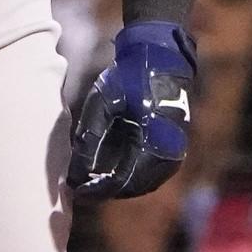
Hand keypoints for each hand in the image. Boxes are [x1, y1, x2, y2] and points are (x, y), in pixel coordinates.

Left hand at [67, 21, 195, 200]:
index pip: (121, 180)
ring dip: (120, 186)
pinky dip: (132, 177)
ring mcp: (175, 152)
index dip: (96, 189)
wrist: (158, 60)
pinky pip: (152, 174)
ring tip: (94, 181)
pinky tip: (113, 171)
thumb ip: (89, 140)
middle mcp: (168, 152)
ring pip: (144, 183)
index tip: (76, 191)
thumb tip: (77, 173)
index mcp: (152, 141)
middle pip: (133, 187)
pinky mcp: (174, 148)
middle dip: (107, 191)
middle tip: (82, 188)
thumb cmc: (127, 79)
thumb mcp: (102, 104)